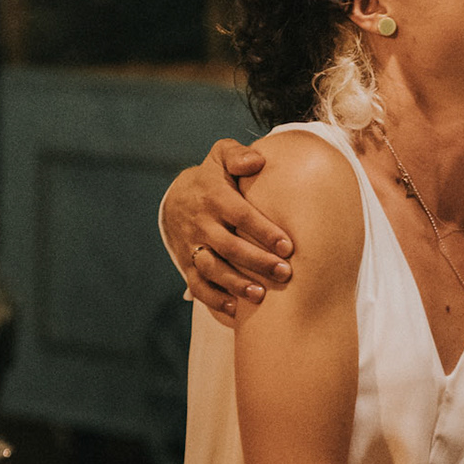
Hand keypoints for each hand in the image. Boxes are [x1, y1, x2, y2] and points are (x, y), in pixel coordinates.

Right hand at [159, 139, 293, 317]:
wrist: (175, 198)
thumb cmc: (212, 177)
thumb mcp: (220, 156)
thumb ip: (238, 155)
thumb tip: (257, 160)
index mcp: (214, 196)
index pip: (241, 216)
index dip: (264, 231)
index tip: (288, 246)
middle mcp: (202, 223)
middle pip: (229, 247)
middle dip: (257, 262)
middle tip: (285, 273)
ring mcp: (193, 245)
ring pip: (212, 269)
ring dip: (236, 283)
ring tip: (261, 295)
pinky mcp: (187, 263)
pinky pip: (197, 285)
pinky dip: (214, 299)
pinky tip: (235, 308)